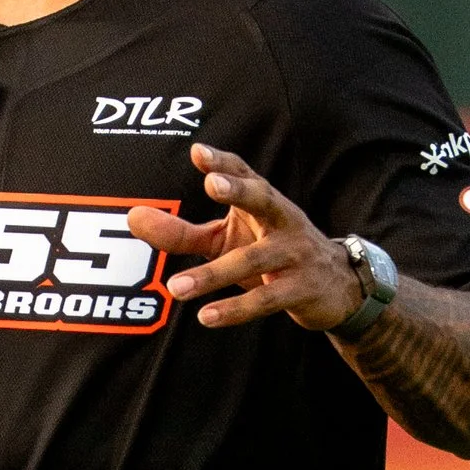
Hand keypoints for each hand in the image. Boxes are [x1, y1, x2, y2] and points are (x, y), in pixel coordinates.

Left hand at [126, 142, 364, 332]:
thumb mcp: (226, 240)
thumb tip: (133, 218)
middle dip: (239, 190)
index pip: (245, 174)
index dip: (224, 162)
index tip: (198, 153)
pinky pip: (266, 300)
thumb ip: (181, 232)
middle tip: (212, 185)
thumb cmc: (272, 255)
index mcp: (265, 202)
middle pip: (263, 198)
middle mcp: (282, 220)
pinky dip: (235, 309)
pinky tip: (206, 316)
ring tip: (176, 288)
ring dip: (212, 275)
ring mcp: (295, 254)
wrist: (336, 288)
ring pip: (252, 260)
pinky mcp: (301, 289)